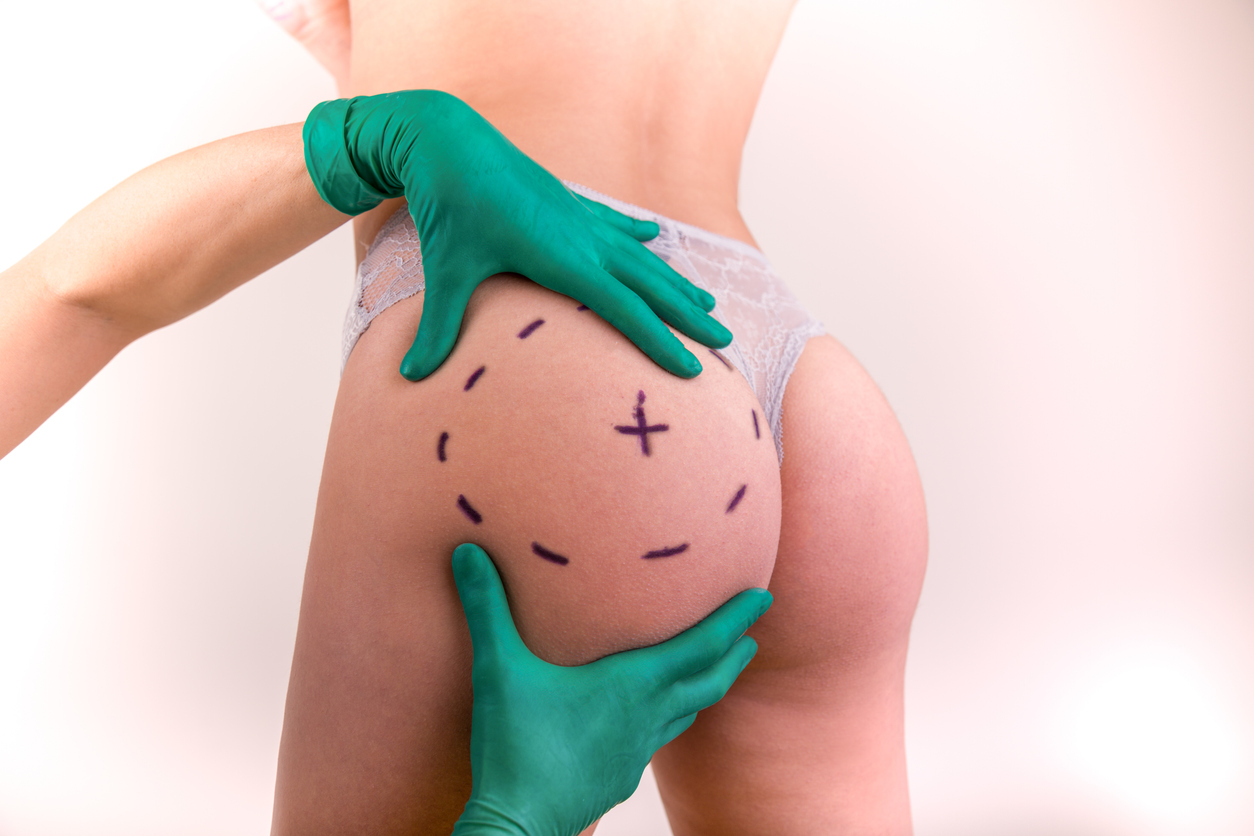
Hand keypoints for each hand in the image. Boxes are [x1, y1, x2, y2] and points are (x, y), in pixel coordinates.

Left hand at [303, 91, 732, 379]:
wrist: (448, 140)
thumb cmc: (448, 208)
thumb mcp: (446, 270)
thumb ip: (437, 327)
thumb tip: (409, 378)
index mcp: (565, 259)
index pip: (626, 310)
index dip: (662, 341)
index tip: (694, 369)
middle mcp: (585, 238)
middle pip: (651, 284)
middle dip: (689, 315)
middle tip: (726, 340)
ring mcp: (581, 217)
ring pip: (642, 256)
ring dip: (675, 280)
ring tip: (708, 301)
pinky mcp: (569, 202)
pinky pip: (616, 225)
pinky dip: (638, 236)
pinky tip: (654, 238)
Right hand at [449, 543, 770, 835]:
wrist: (518, 825)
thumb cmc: (515, 745)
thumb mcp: (498, 668)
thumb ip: (486, 608)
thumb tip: (466, 552)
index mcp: (632, 685)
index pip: (700, 645)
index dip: (734, 620)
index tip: (763, 598)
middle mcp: (646, 718)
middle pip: (707, 682)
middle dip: (733, 655)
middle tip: (751, 636)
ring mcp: (636, 754)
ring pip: (686, 716)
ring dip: (705, 689)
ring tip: (713, 674)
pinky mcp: (619, 778)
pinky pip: (656, 743)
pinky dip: (668, 722)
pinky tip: (650, 725)